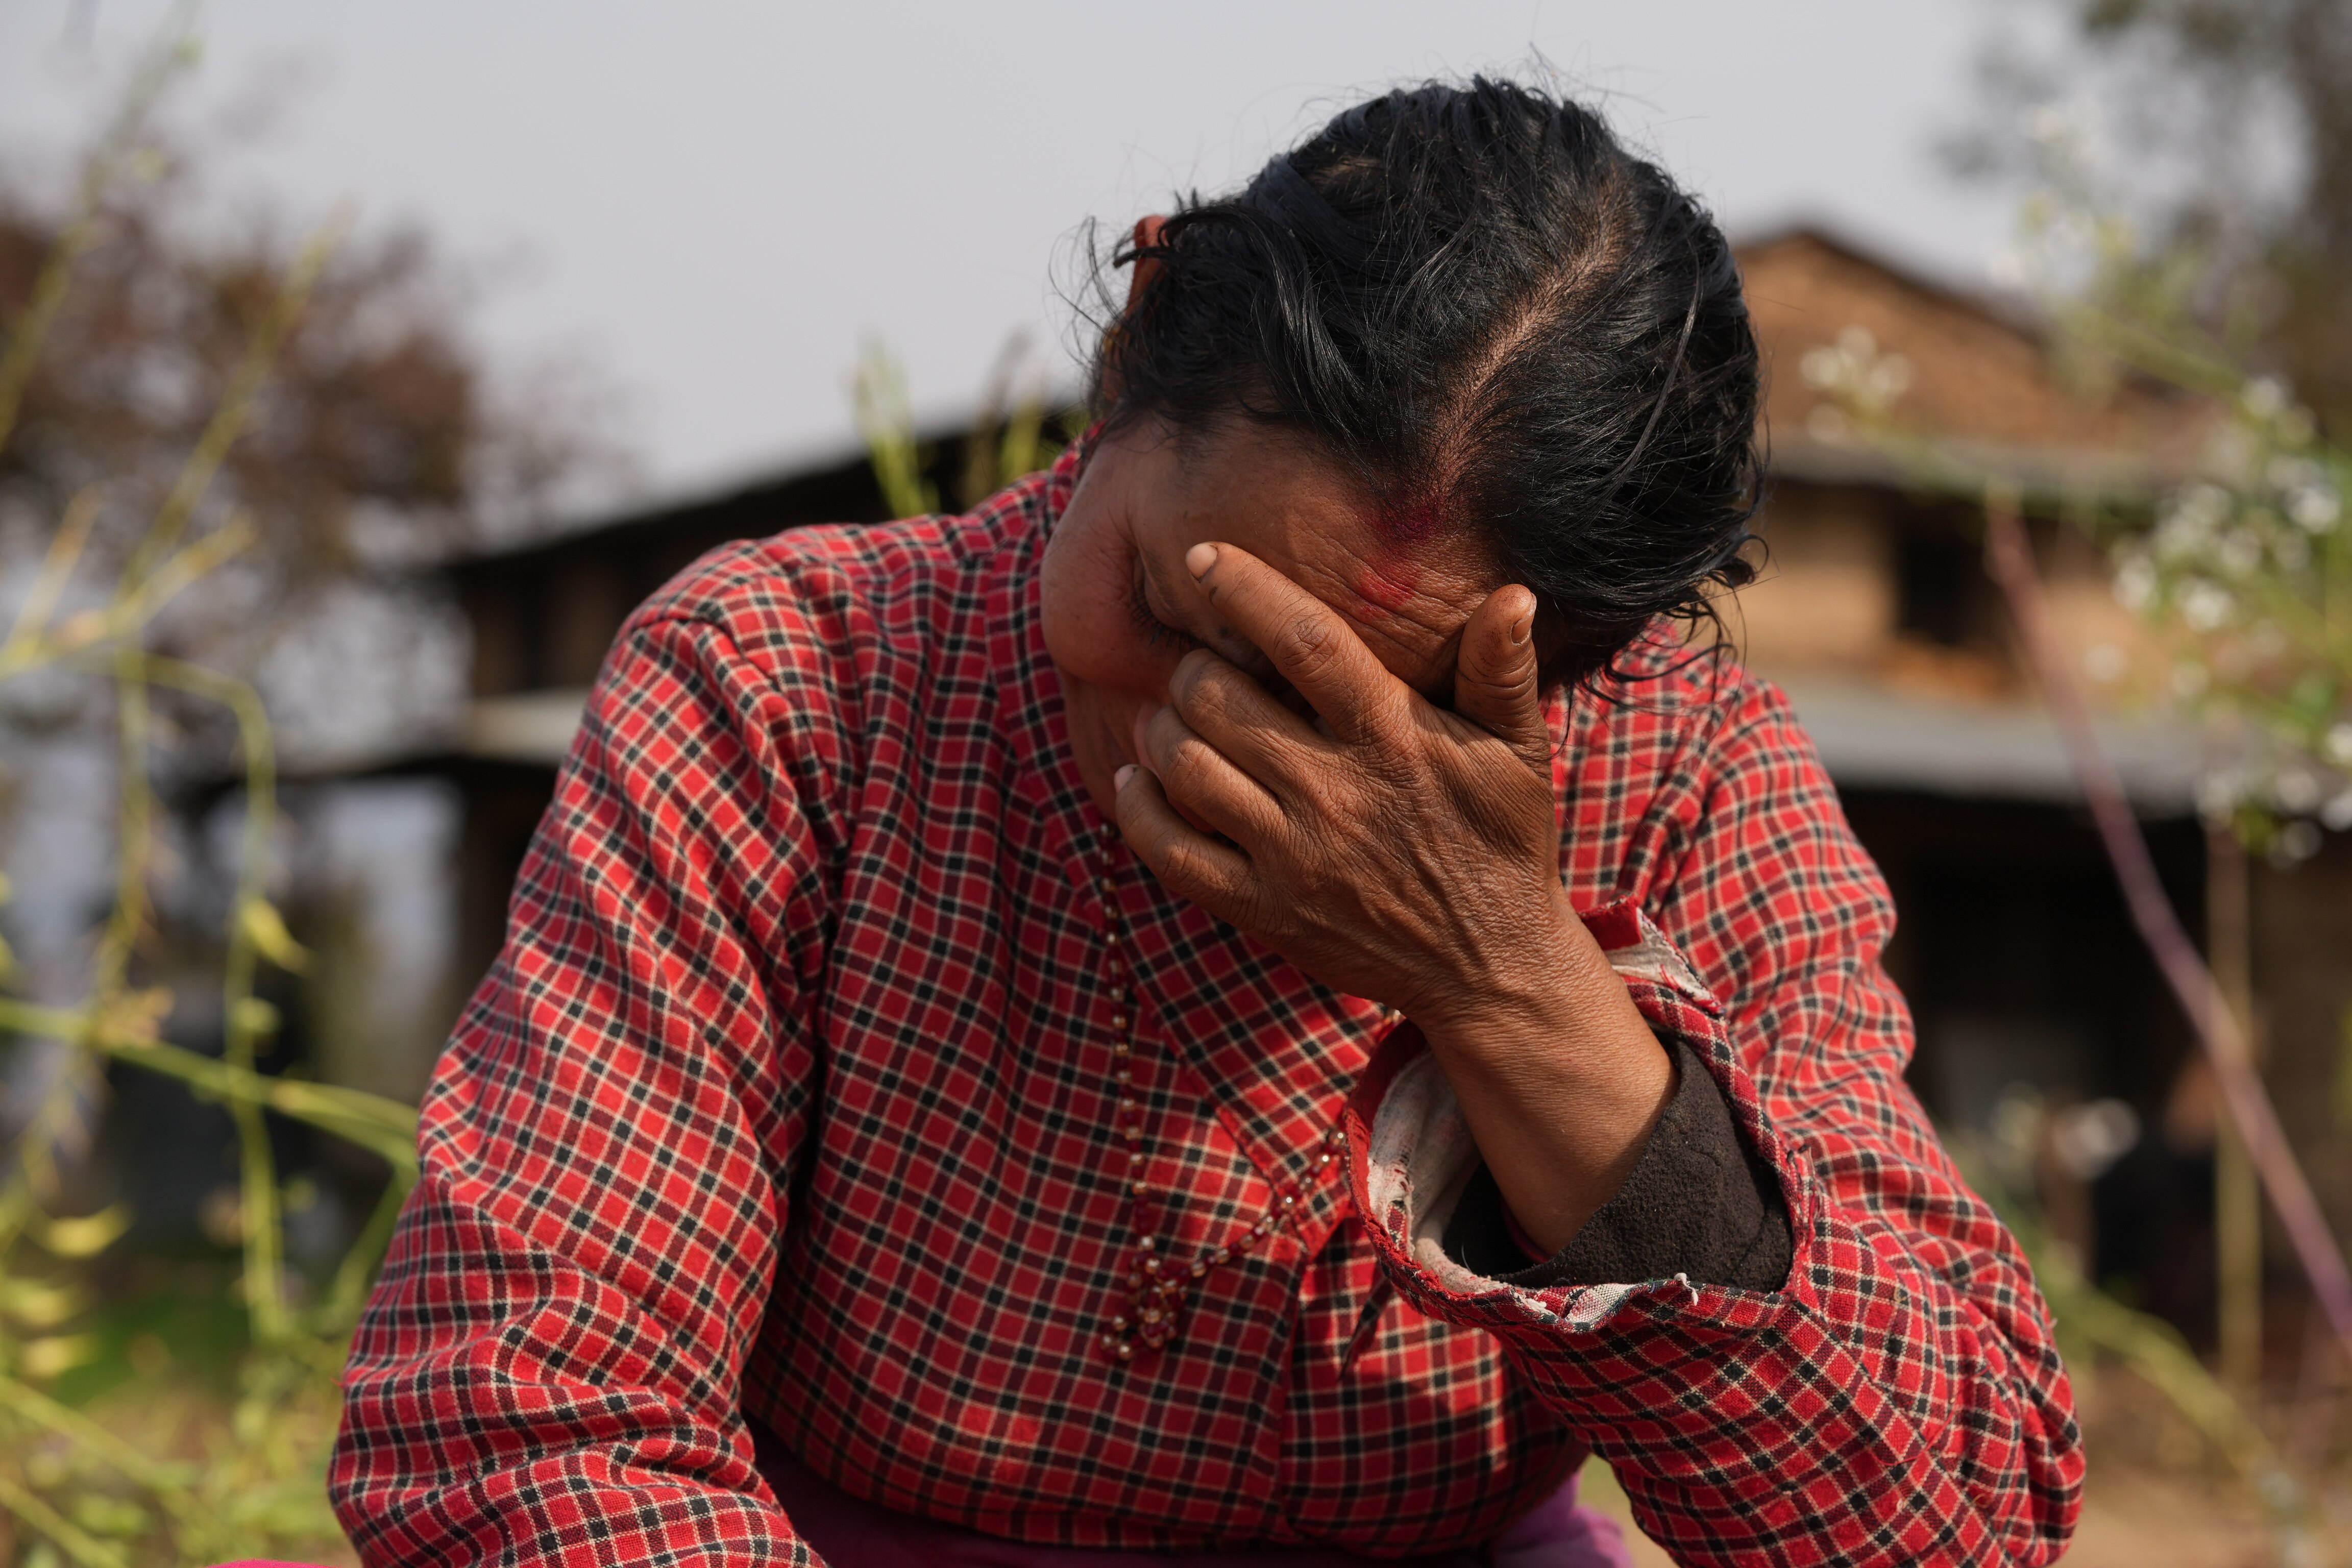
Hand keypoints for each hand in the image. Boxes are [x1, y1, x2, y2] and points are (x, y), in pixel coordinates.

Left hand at [1115, 541, 1672, 1248]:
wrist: (1492, 967)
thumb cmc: (1501, 842)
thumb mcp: (1521, 752)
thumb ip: (1504, 670)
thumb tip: (1515, 593)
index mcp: (1394, 737)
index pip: (1307, 642)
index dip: (1246, 589)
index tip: (1202, 556)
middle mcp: (1337, 792)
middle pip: (1219, 700)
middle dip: (1190, 666)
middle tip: (1195, 663)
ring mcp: (1294, 857)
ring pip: (1185, 767)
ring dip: (1159, 728)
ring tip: (1169, 715)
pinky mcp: (1264, 911)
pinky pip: (1171, 852)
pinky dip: (1138, 808)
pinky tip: (1137, 778)